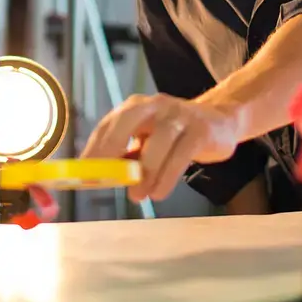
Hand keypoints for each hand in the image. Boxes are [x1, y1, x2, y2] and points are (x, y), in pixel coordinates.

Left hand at [81, 93, 246, 201]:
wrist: (221, 121)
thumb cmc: (175, 135)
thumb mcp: (148, 142)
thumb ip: (127, 157)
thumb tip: (99, 179)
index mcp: (136, 107)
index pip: (109, 124)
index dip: (93, 148)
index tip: (80, 172)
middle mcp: (155, 105)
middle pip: (127, 120)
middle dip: (111, 147)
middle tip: (102, 177)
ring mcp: (179, 115)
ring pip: (158, 141)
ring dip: (145, 172)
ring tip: (137, 196)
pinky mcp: (200, 130)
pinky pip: (181, 154)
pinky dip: (167, 176)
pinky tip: (159, 192)